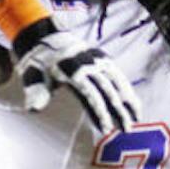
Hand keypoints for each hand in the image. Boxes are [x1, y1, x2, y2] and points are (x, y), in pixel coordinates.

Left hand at [11, 17, 139, 134]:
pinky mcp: (103, 59)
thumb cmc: (39, 64)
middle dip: (119, 111)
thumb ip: (36, 93)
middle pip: (107, 89)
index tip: (106, 129)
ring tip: (136, 120)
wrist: (45, 38)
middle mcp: (87, 63)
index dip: (99, 112)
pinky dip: (127, 90)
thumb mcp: (33, 77)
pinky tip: (134, 106)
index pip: (90, 94)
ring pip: (117, 82)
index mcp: (71, 70)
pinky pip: (118, 76)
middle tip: (127, 130)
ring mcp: (97, 60)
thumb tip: (33, 109)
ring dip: (128, 101)